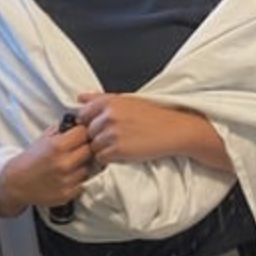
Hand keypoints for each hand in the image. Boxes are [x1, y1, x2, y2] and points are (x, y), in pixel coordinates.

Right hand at [0, 117, 92, 214]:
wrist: (15, 183)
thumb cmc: (29, 160)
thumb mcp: (42, 139)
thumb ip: (61, 130)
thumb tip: (78, 123)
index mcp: (57, 146)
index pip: (85, 133)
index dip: (84, 132)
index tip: (82, 135)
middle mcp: (64, 163)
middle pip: (91, 150)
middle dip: (86, 147)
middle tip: (79, 149)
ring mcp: (66, 180)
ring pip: (88, 168)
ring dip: (83, 165)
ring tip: (72, 164)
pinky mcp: (67, 194)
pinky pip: (82, 184)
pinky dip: (77, 180)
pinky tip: (67, 177)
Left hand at [77, 94, 232, 173]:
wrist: (174, 130)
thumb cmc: (153, 115)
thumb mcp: (127, 100)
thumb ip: (100, 98)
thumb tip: (80, 97)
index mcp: (110, 102)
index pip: (83, 114)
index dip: (90, 123)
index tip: (100, 126)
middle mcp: (109, 116)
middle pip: (87, 132)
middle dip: (97, 136)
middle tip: (116, 137)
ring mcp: (112, 133)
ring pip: (93, 146)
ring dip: (103, 148)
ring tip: (121, 144)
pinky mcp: (118, 150)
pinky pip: (101, 158)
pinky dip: (110, 158)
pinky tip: (123, 152)